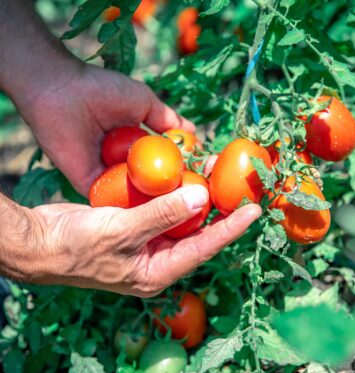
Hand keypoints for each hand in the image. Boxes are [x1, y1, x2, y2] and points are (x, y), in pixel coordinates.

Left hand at [20, 63, 193, 195]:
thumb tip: (192, 132)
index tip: (205, 177)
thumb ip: (167, 119)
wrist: (62, 92)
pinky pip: (113, 200)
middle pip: (152, 182)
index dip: (183, 169)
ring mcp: (108, 175)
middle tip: (198, 198)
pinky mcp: (90, 184)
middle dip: (173, 190)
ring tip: (183, 208)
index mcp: (136, 144)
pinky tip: (156, 213)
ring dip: (156, 201)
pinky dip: (132, 206)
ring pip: (136, 194)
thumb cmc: (103, 91)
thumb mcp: (144, 102)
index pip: (162, 162)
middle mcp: (124, 162)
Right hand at [22, 187, 260, 296]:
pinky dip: (173, 193)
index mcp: (158, 272)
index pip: (204, 249)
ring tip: (214, 172)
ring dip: (196, 197)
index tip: (254, 211)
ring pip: (181, 218)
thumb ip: (162, 215)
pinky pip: (163, 208)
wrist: (41, 243)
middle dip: (217, 209)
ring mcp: (147, 242)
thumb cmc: (77, 247)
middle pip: (197, 233)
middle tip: (238, 186)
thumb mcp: (122, 232)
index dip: (230, 229)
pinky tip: (185, 174)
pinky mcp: (136, 225)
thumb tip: (201, 197)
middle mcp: (158, 259)